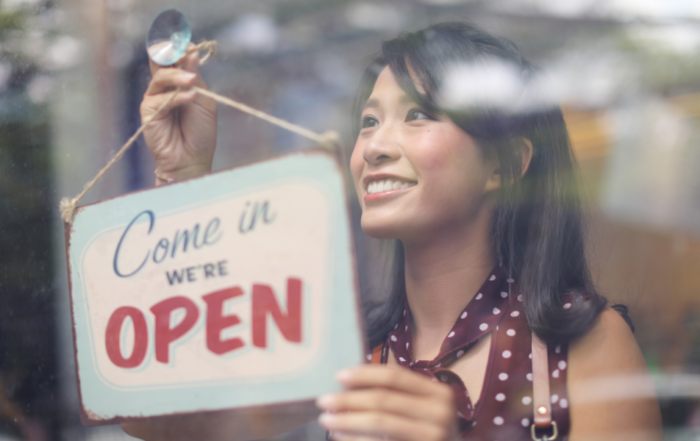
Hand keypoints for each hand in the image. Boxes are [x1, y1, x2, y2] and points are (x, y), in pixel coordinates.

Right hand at [141, 48, 216, 182]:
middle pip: (160, 61)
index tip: (192, 47)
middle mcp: (164, 88)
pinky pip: (161, 98)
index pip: (174, 58)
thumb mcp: (204, 101)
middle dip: (172, 54)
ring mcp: (154, 98)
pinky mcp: (148, 111)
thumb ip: (196, 78)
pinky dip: (177, 96)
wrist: (193, 159)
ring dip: (177, 76)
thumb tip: (190, 53)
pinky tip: (190, 96)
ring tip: (192, 81)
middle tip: (185, 51)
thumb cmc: (200, 132)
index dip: (180, 50)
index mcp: (178, 82)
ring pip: (160, 77)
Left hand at [317, 365, 459, 440]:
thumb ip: (396, 394)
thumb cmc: (428, 432)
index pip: (395, 376)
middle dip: (349, 399)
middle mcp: (440, 413)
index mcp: (438, 393)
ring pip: (380, 422)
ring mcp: (433, 436)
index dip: (364, 374)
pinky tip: (340, 437)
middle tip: (323, 400)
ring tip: (327, 420)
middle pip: (384, 399)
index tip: (338, 376)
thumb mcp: (422, 408)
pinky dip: (355, 440)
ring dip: (347, 420)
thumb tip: (349, 384)